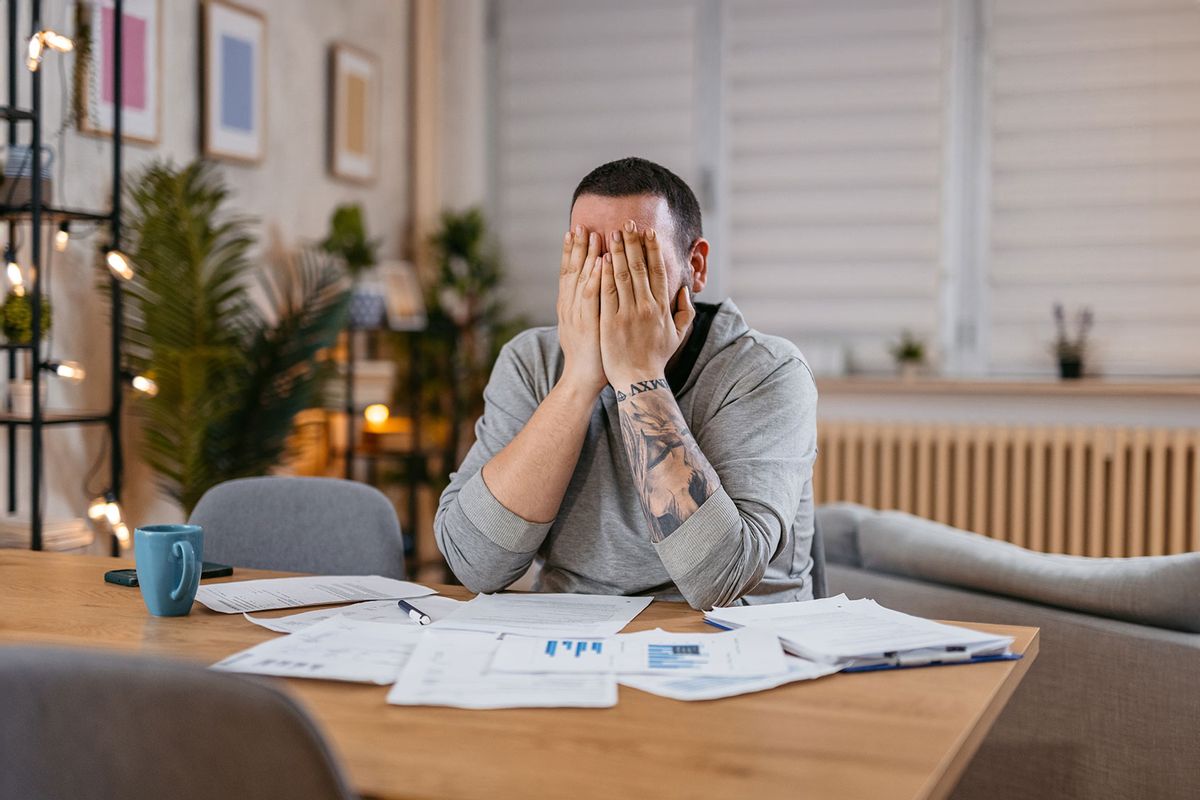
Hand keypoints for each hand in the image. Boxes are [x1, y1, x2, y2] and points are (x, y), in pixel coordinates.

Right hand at [557, 225, 604, 394]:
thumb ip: (589, 305)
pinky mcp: (588, 323)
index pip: (569, 272)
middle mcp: (570, 306)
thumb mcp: (585, 325)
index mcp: (569, 305)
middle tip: (580, 224)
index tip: (575, 230)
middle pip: (572, 270)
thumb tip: (596, 287)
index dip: (571, 251)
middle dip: (577, 246)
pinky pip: (592, 296)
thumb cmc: (592, 353)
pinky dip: (595, 277)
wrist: (582, 379)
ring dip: (586, 255)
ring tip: (591, 234)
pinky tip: (599, 262)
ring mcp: (577, 314)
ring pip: (581, 278)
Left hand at [600, 221, 694, 392]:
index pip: (658, 271)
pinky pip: (607, 292)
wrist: (639, 380)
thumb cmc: (657, 357)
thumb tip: (683, 290)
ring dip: (617, 252)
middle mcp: (647, 307)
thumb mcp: (678, 334)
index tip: (648, 232)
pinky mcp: (611, 321)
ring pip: (622, 276)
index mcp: (663, 307)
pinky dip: (604, 274)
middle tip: (628, 223)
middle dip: (634, 243)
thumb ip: (685, 310)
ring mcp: (628, 313)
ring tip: (612, 233)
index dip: (653, 249)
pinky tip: (601, 258)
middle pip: (639, 267)